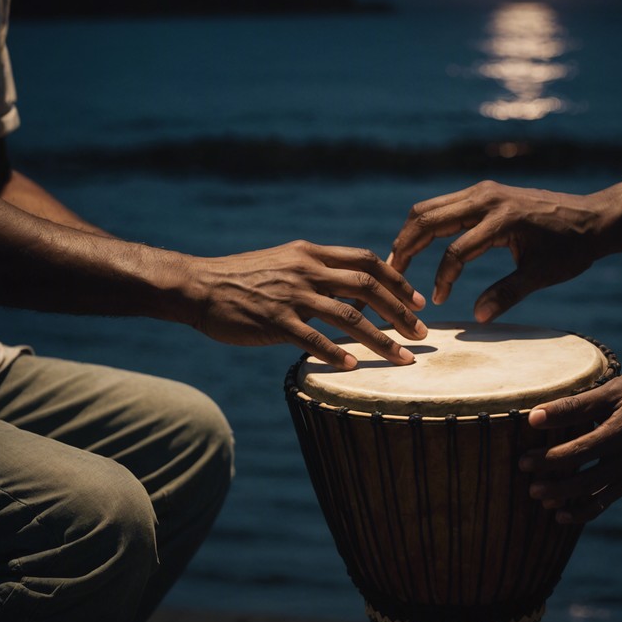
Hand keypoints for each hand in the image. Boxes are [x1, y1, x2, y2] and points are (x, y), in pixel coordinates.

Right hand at [187, 240, 426, 368]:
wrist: (199, 286)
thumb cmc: (244, 277)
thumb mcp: (285, 261)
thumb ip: (318, 269)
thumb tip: (353, 287)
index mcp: (312, 253)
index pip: (367, 261)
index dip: (398, 280)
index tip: (418, 299)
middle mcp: (307, 270)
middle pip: (368, 287)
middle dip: (401, 311)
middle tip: (422, 333)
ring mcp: (292, 295)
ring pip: (350, 317)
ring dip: (381, 340)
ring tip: (402, 358)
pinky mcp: (275, 321)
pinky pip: (314, 339)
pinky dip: (336, 354)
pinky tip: (352, 368)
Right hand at [390, 180, 603, 320]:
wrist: (594, 217)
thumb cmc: (572, 249)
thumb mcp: (542, 275)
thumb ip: (507, 294)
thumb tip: (477, 318)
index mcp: (502, 219)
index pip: (455, 251)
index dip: (443, 279)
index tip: (438, 302)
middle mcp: (486, 198)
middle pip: (428, 220)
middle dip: (405, 249)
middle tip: (391, 276)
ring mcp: (483, 191)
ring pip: (429, 209)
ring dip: (409, 234)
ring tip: (397, 261)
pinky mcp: (483, 192)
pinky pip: (442, 205)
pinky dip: (425, 225)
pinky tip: (419, 246)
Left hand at [518, 370, 621, 522]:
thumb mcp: (617, 390)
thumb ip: (577, 405)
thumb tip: (537, 415)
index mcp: (619, 433)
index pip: (576, 452)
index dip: (547, 459)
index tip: (523, 461)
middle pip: (583, 479)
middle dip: (553, 485)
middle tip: (528, 486)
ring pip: (596, 494)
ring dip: (568, 501)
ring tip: (543, 503)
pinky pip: (610, 499)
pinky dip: (588, 509)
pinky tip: (566, 515)